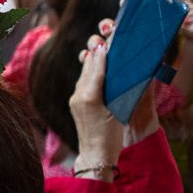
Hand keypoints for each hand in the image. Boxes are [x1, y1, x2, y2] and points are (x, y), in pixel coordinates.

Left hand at [69, 20, 129, 171]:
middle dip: (96, 51)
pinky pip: (84, 82)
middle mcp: (80, 95)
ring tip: (102, 47)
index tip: (106, 40)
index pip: (96, 67)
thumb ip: (116, 88)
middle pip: (88, 66)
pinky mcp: (77, 103)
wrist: (96, 155)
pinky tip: (97, 66)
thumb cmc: (109, 136)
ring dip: (93, 60)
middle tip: (104, 37)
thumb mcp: (115, 111)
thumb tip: (116, 69)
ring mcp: (77, 99)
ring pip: (85, 73)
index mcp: (89, 96)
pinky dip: (91, 72)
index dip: (102, 53)